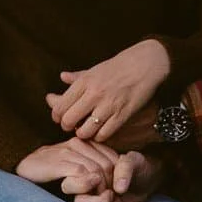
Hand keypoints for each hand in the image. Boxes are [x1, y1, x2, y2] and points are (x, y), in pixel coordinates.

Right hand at [15, 137, 119, 197]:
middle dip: (110, 186)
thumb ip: (94, 170)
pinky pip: (80, 172)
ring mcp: (66, 151)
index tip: (112, 194)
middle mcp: (78, 143)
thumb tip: (115, 182)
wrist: (24, 172)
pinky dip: (85, 187)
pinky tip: (82, 197)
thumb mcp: (76, 171)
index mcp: (85, 143)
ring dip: (99, 190)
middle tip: (106, 201)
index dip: (117, 179)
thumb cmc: (51, 175)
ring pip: (96, 171)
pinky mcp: (56, 161)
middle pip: (107, 166)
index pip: (113, 159)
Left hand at [48, 39, 170, 143]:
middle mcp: (94, 94)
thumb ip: (78, 76)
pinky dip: (99, 136)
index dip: (57, 117)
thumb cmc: (119, 66)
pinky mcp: (122, 114)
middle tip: (72, 125)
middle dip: (67, 127)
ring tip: (86, 129)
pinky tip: (100, 131)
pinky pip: (104, 134)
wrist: (145, 64)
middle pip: (69, 121)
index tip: (61, 118)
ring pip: (85, 131)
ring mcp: (108, 105)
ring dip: (83, 133)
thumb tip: (62, 77)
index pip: (60, 106)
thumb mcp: (95, 69)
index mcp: (84, 82)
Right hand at [69, 150, 165, 201]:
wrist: (145, 181)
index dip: (88, 184)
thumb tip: (119, 188)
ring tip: (118, 200)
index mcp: (83, 169)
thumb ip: (125, 167)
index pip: (70, 183)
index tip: (103, 180)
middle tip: (113, 194)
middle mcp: (80, 188)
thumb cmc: (137, 167)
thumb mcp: (135, 161)